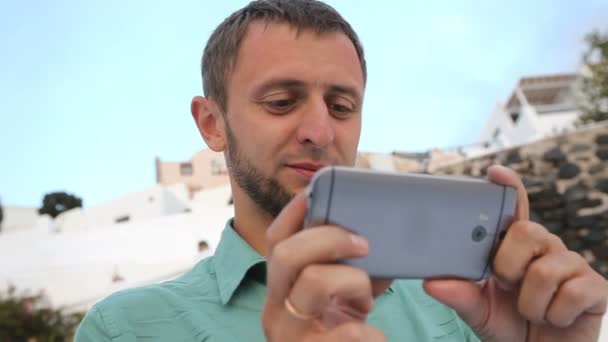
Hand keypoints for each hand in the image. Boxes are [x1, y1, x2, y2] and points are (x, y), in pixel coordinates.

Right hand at [262, 193, 389, 340]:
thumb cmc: (340, 335)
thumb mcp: (340, 300)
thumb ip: (348, 269)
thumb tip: (378, 236)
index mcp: (280, 291)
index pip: (275, 242)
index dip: (293, 213)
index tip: (316, 192)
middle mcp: (275, 311)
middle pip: (287, 254)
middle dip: (329, 238)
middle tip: (364, 243)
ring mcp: (290, 335)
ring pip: (315, 281)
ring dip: (353, 283)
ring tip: (365, 301)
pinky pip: (349, 332)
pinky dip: (371, 333)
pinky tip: (373, 338)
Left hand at [424, 165, 607, 340]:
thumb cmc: (509, 325)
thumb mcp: (478, 310)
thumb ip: (458, 294)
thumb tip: (431, 283)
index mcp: (515, 246)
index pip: (514, 207)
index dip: (508, 186)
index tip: (495, 172)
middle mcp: (545, 247)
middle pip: (527, 231)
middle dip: (508, 266)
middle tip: (506, 286)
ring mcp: (572, 265)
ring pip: (545, 271)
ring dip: (530, 304)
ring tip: (530, 312)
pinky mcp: (594, 288)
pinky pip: (571, 294)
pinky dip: (554, 315)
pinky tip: (555, 319)